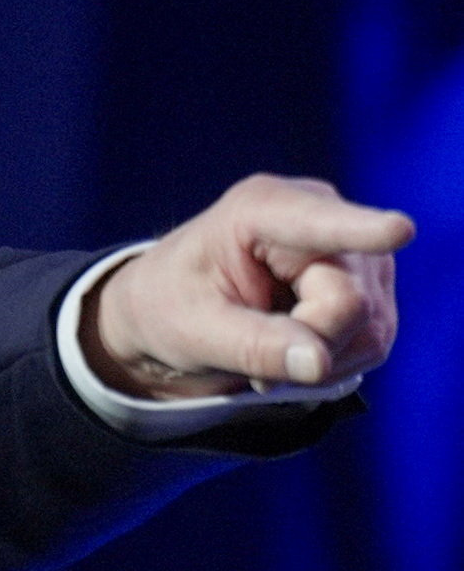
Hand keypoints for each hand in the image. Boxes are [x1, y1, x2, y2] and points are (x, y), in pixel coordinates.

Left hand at [83, 174, 413, 399]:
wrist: (178, 307)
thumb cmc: (172, 306)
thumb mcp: (192, 330)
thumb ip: (252, 345)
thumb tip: (317, 362)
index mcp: (262, 208)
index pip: (320, 225)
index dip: (362, 230)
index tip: (399, 231)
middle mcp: (321, 214)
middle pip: (348, 303)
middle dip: (305, 342)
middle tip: (250, 350)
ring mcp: (354, 248)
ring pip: (369, 328)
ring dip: (316, 359)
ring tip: (267, 345)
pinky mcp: (371, 284)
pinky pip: (373, 341)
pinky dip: (330, 362)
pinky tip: (294, 347)